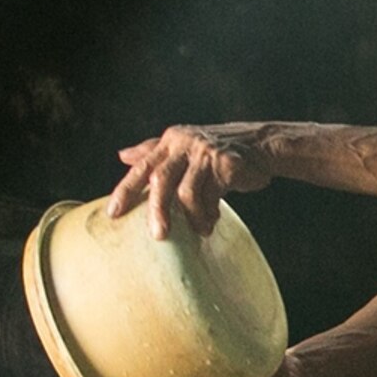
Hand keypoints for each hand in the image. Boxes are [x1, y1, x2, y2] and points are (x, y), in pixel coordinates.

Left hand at [109, 125, 273, 236]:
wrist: (262, 144)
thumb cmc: (217, 151)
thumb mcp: (183, 146)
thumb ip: (153, 151)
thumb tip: (122, 156)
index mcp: (171, 141)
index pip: (143, 166)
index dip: (125, 190)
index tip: (113, 213)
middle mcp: (185, 143)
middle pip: (161, 180)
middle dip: (157, 210)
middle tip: (159, 235)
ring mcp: (206, 152)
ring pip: (187, 192)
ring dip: (192, 217)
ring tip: (200, 230)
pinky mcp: (226, 164)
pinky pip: (212, 196)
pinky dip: (210, 213)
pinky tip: (212, 220)